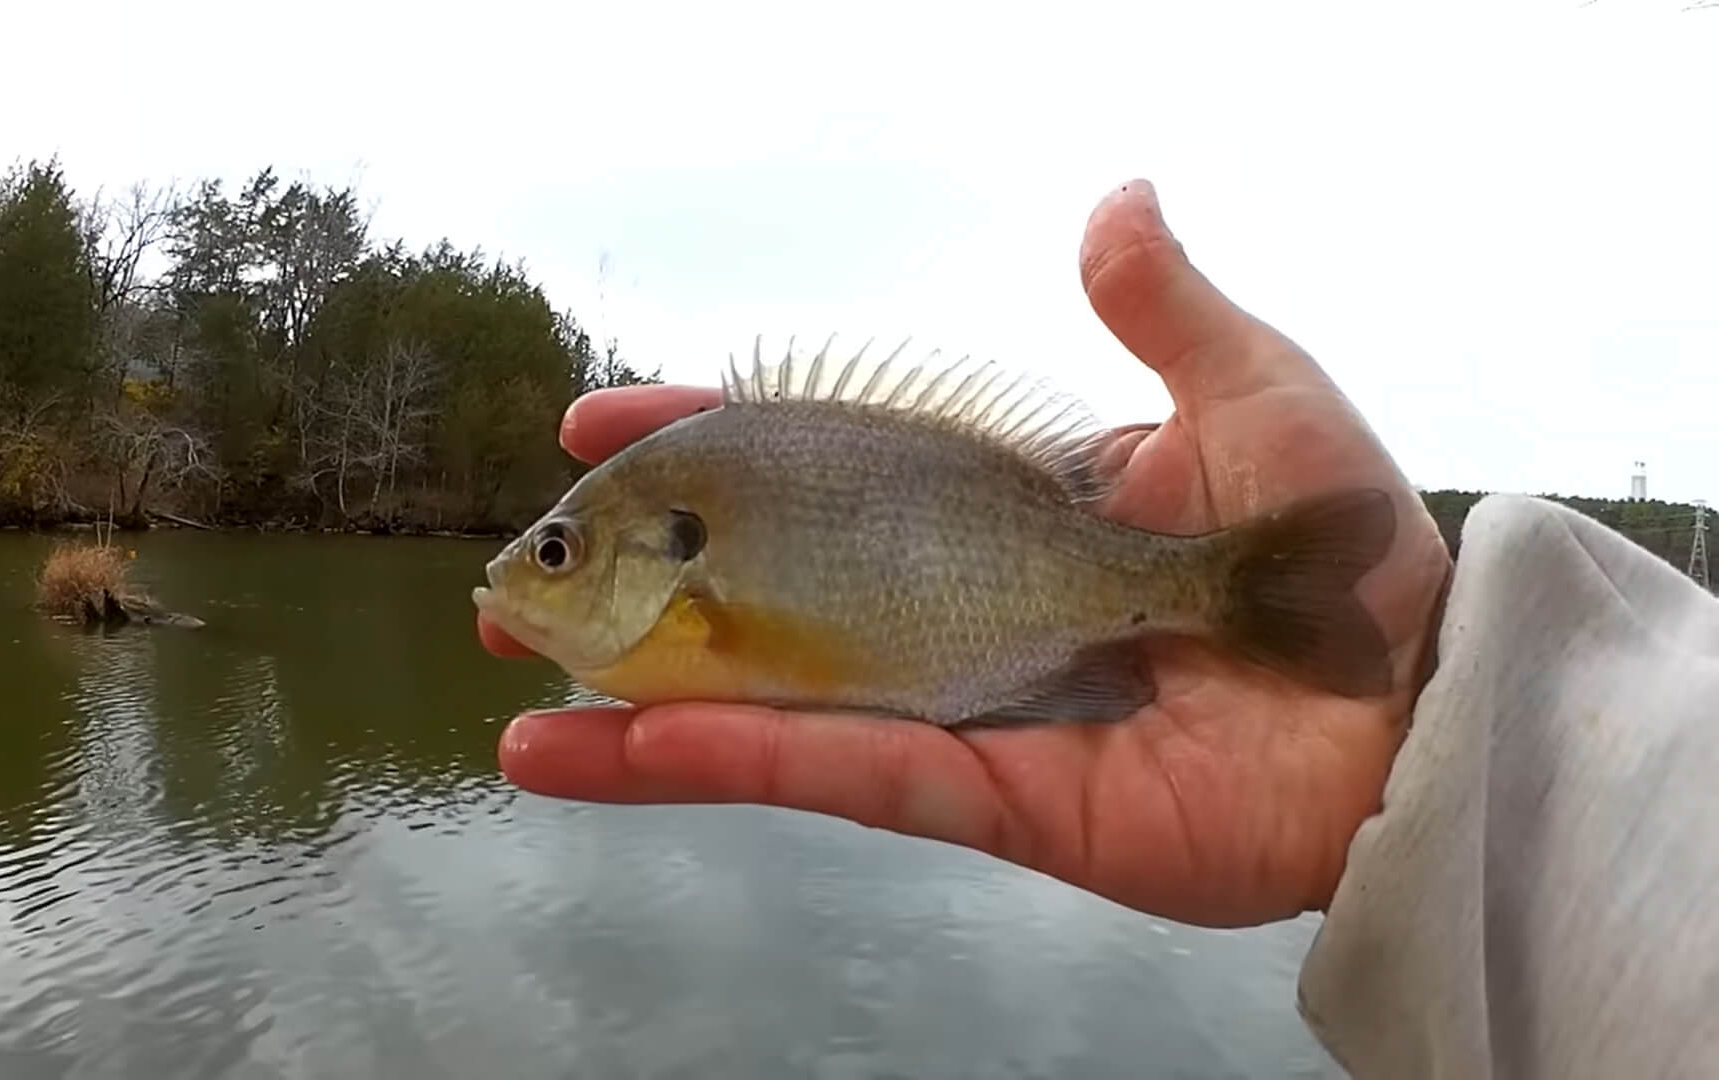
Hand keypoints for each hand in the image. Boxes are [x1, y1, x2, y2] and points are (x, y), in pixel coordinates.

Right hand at [478, 180, 1451, 926]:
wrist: (1404, 704)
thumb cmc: (1337, 544)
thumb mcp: (1251, 393)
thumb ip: (1161, 310)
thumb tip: (1111, 202)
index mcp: (986, 501)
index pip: (812, 463)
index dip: (702, 445)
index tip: (598, 425)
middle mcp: (944, 604)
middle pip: (752, 596)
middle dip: (623, 597)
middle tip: (507, 590)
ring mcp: (951, 702)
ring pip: (764, 702)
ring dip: (633, 707)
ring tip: (516, 709)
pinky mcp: (976, 790)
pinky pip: (833, 772)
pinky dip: (727, 760)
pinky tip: (621, 750)